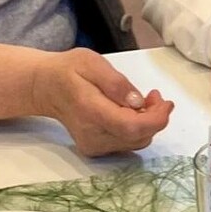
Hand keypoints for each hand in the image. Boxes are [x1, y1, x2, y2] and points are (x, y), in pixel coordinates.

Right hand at [29, 49, 173, 155]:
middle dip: (156, 117)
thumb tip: (138, 102)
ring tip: (143, 101)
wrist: (45, 88)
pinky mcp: (96, 149)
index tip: (165, 102)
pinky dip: (138, 129)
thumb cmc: (68, 71)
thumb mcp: (91, 63)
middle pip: (139, 137)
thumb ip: (116, 83)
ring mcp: (93, 145)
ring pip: (137, 142)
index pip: (132, 127)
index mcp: (90, 111)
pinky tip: (131, 112)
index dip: (157, 118)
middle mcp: (92, 135)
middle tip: (153, 95)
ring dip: (148, 123)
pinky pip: (128, 143)